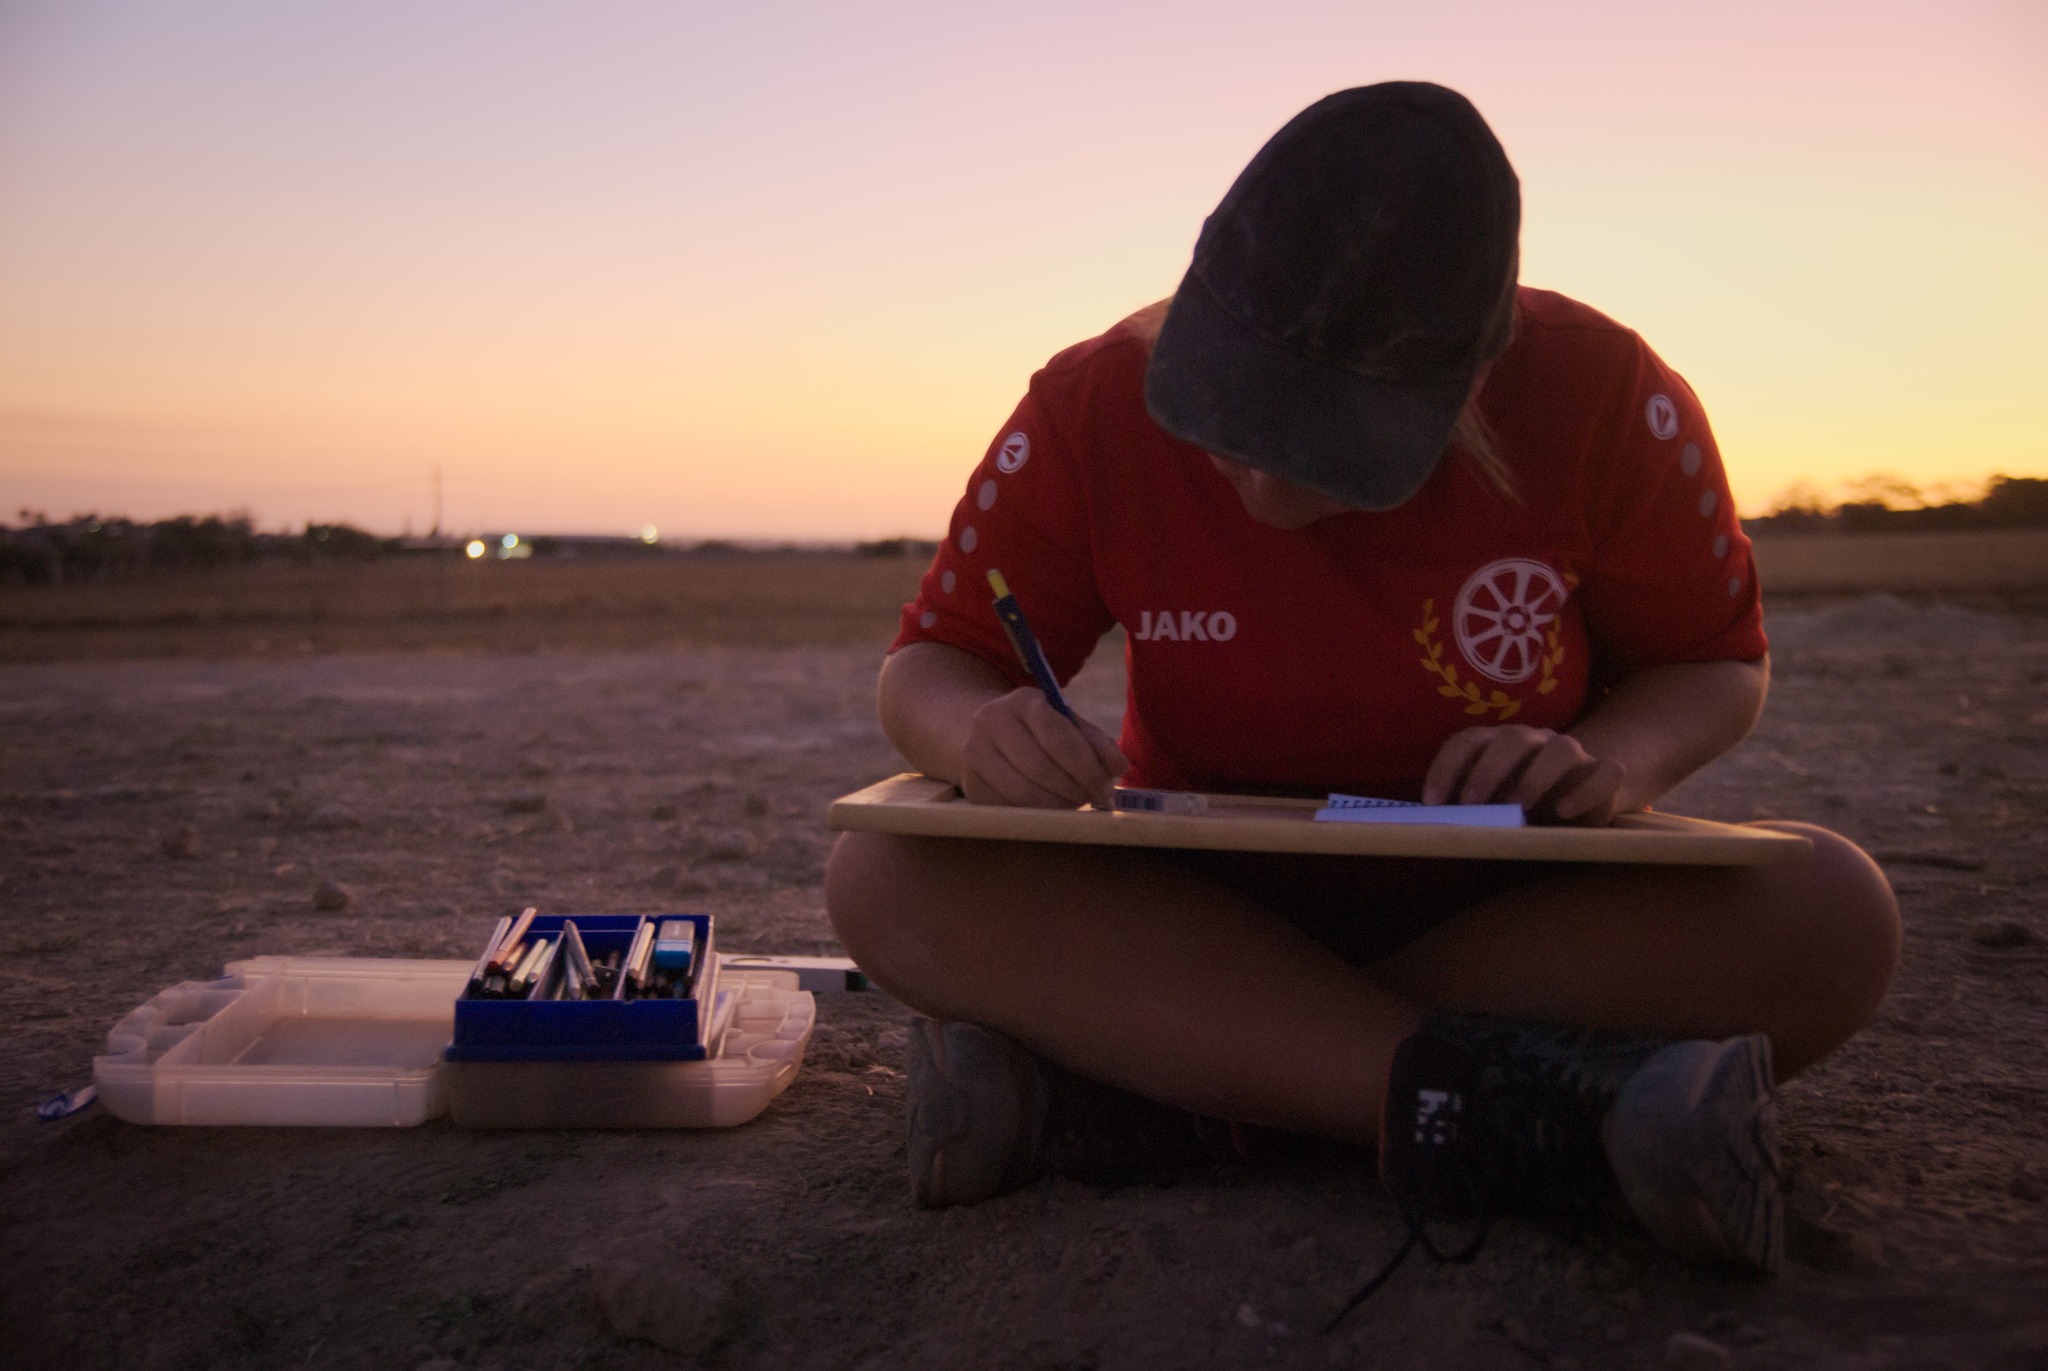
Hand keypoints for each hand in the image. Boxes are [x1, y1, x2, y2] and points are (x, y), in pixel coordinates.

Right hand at [959, 688, 1127, 807]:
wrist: (986, 732)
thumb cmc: (1039, 731)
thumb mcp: (1067, 724)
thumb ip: (1095, 742)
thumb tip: (1117, 766)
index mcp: (1023, 701)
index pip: (1059, 738)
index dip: (1087, 768)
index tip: (1107, 788)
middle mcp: (992, 721)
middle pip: (1040, 767)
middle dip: (1074, 790)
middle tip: (1094, 799)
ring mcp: (975, 753)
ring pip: (1022, 792)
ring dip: (1056, 806)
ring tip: (1075, 804)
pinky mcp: (970, 783)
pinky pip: (1008, 808)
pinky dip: (1035, 814)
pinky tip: (1050, 808)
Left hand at [1421, 725, 1626, 825]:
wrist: (1581, 802)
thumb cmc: (1523, 810)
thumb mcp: (1492, 812)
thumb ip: (1470, 815)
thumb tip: (1437, 834)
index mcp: (1498, 745)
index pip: (1467, 741)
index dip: (1445, 769)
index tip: (1431, 803)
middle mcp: (1535, 741)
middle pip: (1512, 737)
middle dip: (1487, 769)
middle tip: (1471, 803)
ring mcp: (1574, 755)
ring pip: (1561, 749)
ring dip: (1536, 777)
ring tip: (1519, 808)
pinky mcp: (1604, 774)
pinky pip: (1605, 772)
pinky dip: (1586, 791)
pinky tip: (1565, 813)